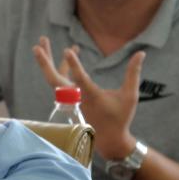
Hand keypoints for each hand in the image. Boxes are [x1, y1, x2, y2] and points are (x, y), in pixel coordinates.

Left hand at [32, 36, 144, 158]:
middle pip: (54, 79)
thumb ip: (133, 74)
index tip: (67, 50)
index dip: (74, 65)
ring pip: (53, 78)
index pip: (80, 79)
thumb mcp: (130, 96)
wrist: (108, 138)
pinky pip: (60, 80)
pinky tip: (70, 52)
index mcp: (91, 97)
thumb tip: (141, 53)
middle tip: (37, 45)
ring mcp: (70, 99)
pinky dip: (61, 66)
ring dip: (47, 61)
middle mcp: (76, 98)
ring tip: (42, 41)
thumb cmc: (121, 117)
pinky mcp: (69, 99)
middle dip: (45, 62)